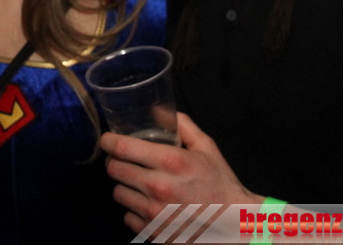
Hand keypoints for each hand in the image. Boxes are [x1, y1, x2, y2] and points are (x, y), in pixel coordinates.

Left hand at [101, 112, 260, 237]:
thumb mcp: (206, 147)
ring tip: (138, 183)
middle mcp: (158, 187)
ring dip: (125, 186)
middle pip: (113, 170)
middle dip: (115, 162)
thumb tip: (156, 110)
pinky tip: (148, 204)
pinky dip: (133, 210)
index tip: (107, 139)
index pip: (122, 148)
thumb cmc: (220, 183)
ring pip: (118, 193)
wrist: (234, 223)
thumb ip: (182, 125)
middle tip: (124, 160)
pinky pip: (127, 217)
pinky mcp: (153, 232)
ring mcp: (153, 212)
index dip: (108, 141)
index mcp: (170, 162)